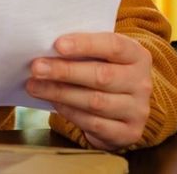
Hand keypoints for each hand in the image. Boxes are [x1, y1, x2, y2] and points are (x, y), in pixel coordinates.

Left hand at [26, 32, 152, 150]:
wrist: (128, 107)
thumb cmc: (108, 73)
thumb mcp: (106, 57)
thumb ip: (86, 50)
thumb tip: (49, 49)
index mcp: (138, 56)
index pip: (114, 46)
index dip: (85, 44)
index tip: (58, 44)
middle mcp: (142, 82)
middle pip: (102, 76)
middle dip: (65, 71)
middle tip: (37, 67)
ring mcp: (138, 110)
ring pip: (95, 102)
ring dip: (60, 93)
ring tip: (35, 85)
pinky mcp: (129, 132)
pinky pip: (93, 123)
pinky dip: (69, 111)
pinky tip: (53, 102)